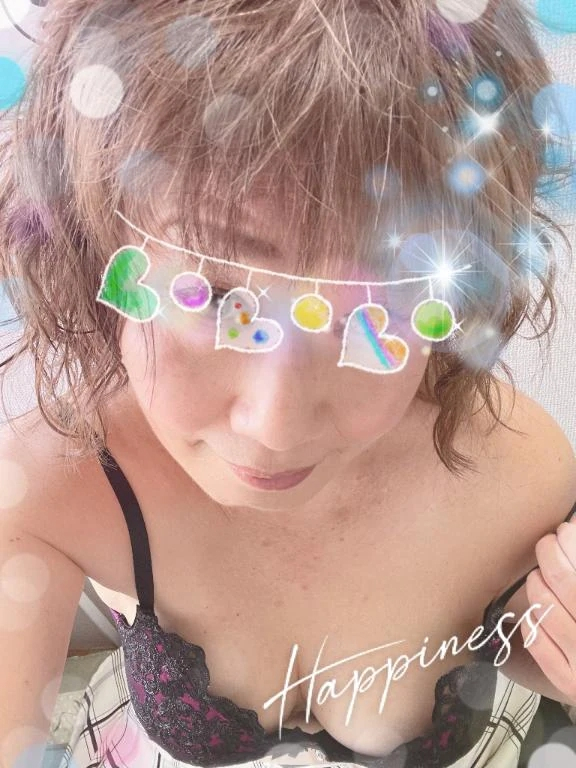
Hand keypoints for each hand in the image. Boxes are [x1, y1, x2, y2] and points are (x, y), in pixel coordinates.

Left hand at [520, 520, 575, 704]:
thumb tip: (571, 537)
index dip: (570, 544)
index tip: (565, 530)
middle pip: (564, 582)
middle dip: (549, 554)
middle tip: (547, 543)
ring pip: (546, 609)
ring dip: (536, 583)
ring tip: (538, 574)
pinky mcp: (569, 684)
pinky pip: (538, 644)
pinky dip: (531, 620)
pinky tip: (533, 610)